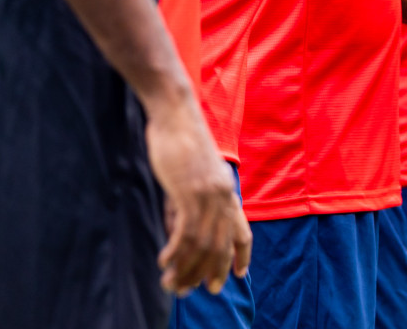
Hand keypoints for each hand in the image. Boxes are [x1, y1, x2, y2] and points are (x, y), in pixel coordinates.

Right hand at [144, 95, 251, 294]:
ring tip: (172, 285)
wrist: (176, 114)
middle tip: (195, 292)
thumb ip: (187, 204)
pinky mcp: (189, 192)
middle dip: (209, 272)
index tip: (239, 275)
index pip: (243, 232)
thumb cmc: (180, 142)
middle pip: (220, 246)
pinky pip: (185, 233)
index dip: (242, 255)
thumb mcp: (191, 176)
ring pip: (201, 245)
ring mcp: (208, 195)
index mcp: (228, 192)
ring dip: (186, 268)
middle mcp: (223, 197)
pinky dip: (175, 252)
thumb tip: (179, 233)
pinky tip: (164, 263)